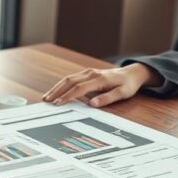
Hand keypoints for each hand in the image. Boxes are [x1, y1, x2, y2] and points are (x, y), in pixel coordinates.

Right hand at [42, 63, 162, 107]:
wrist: (131, 73)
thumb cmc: (127, 84)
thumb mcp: (122, 93)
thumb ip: (107, 98)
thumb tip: (92, 104)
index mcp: (99, 79)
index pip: (79, 88)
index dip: (68, 96)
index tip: (59, 104)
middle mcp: (91, 73)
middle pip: (69, 81)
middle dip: (57, 91)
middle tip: (46, 100)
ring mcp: (88, 72)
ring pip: (68, 79)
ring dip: (57, 87)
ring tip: (47, 97)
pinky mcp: (86, 74)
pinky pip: (71, 79)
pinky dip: (61, 85)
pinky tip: (56, 92)